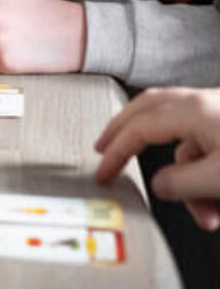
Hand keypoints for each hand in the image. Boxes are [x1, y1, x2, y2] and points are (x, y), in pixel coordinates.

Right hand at [95, 87, 219, 230]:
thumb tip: (159, 185)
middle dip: (123, 131)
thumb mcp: (219, 178)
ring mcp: (217, 109)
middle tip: (105, 146)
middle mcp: (201, 102)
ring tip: (201, 210)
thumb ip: (181, 183)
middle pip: (147, 109)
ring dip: (184, 173)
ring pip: (183, 135)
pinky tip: (214, 197)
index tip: (103, 171)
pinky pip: (204, 142)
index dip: (116, 151)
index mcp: (192, 109)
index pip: (138, 128)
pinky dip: (202, 169)